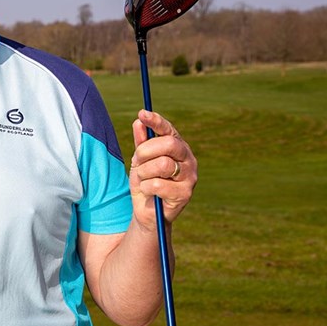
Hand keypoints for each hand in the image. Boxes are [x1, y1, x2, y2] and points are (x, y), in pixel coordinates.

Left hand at [128, 110, 196, 229]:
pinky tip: (149, 193)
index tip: (142, 113)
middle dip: (145, 151)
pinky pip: (157, 184)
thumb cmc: (145, 182)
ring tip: (144, 180)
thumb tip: (138, 122)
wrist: (147, 212)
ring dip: (144, 172)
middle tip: (137, 160)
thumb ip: (141, 142)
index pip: (168, 129)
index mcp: (178, 147)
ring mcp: (189, 176)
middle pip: (168, 144)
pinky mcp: (185, 194)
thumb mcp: (139, 161)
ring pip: (162, 164)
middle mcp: (188, 159)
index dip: (156, 120)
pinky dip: (146, 188)